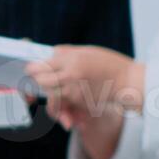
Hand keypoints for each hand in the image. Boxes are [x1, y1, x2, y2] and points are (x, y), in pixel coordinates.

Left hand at [25, 45, 144, 125]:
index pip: (43, 65)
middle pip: (42, 81)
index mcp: (72, 61)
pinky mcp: (81, 104)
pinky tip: (64, 104)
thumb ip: (67, 53)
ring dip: (49, 94)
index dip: (33, 67)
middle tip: (35, 77)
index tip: (30, 68)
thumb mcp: (87, 51)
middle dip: (37, 80)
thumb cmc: (109, 64)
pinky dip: (62, 108)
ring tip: (49, 90)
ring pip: (51, 96)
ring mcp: (75, 92)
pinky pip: (65, 107)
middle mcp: (71, 77)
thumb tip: (51, 54)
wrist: (128, 82)